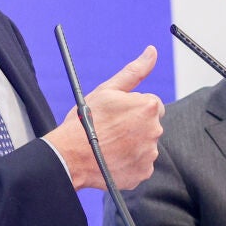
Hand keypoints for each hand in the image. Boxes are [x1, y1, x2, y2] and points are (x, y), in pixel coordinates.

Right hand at [44, 46, 164, 190]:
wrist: (71, 156)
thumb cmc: (86, 121)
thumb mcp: (108, 90)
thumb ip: (135, 71)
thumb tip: (152, 52)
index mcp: (148, 107)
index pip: (152, 105)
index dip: (133, 108)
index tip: (118, 114)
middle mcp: (154, 130)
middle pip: (150, 125)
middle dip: (135, 125)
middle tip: (112, 129)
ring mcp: (149, 154)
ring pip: (145, 144)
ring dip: (133, 143)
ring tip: (110, 144)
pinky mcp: (143, 173)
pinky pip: (141, 164)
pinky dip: (130, 162)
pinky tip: (114, 158)